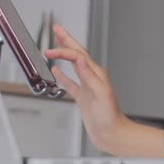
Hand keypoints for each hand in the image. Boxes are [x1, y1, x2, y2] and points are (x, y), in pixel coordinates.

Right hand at [45, 24, 125, 152]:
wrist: (112, 134)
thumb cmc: (110, 117)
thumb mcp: (101, 95)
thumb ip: (90, 77)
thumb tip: (80, 60)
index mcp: (97, 74)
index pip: (78, 56)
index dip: (64, 51)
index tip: (51, 50)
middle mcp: (92, 77)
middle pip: (77, 54)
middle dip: (66, 40)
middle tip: (56, 28)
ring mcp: (87, 86)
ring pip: (73, 65)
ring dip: (64, 54)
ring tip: (55, 45)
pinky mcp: (83, 97)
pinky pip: (70, 83)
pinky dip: (62, 76)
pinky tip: (56, 71)